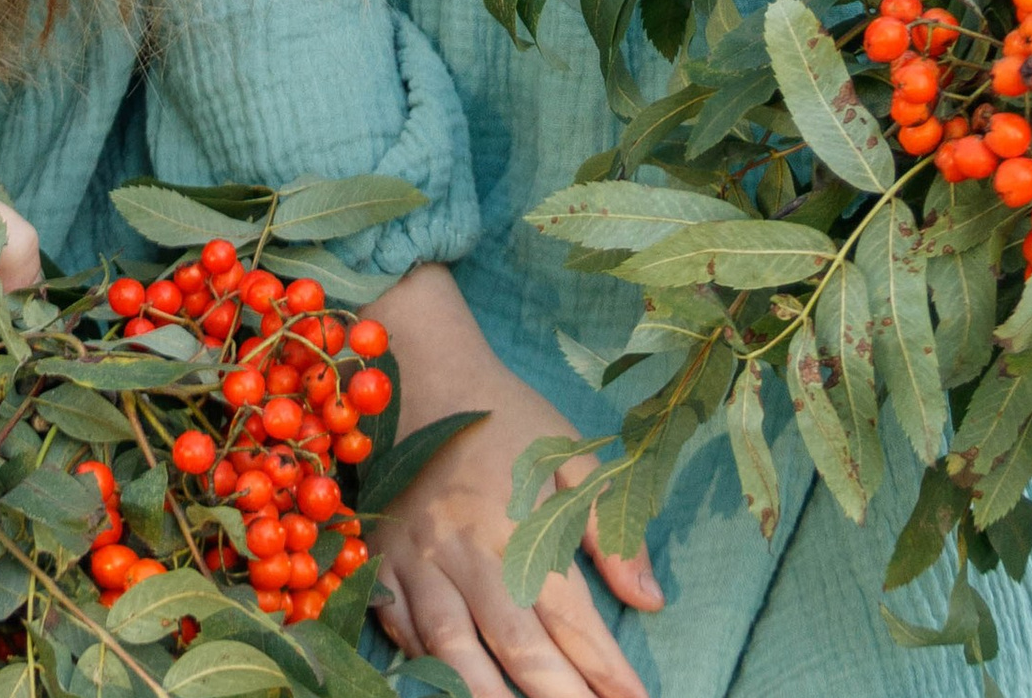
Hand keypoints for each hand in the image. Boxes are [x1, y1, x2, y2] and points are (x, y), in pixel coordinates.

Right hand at [364, 266, 661, 697]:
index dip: (607, 669)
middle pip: (515, 642)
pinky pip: (397, 625)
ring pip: (450, 646)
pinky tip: (443, 687)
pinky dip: (419, 662)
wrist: (420, 367)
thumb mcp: (569, 453)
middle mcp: (467, 547)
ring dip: (485, 695)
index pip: (572, 615)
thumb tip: (651, 600)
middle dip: (557, 696)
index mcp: (519, 519)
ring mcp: (417, 557)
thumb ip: (608, 528)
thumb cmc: (505, 413)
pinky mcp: (381, 558)